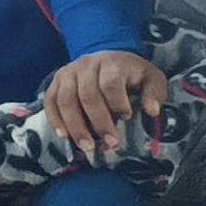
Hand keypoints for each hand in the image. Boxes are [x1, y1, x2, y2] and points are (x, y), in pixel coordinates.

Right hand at [42, 52, 170, 156]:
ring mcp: (69, 72)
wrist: (109, 59)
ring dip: (75, 126)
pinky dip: (55, 120)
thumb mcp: (152, 78)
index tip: (127, 117)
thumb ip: (155, 92)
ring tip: (87, 146)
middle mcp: (87, 64)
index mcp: (112, 62)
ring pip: (65, 100)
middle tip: (110, 143)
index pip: (110, 83)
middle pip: (87, 95)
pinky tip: (64, 136)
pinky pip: (50, 101)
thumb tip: (151, 111)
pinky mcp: (56, 81)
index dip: (117, 103)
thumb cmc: (132, 74)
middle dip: (98, 122)